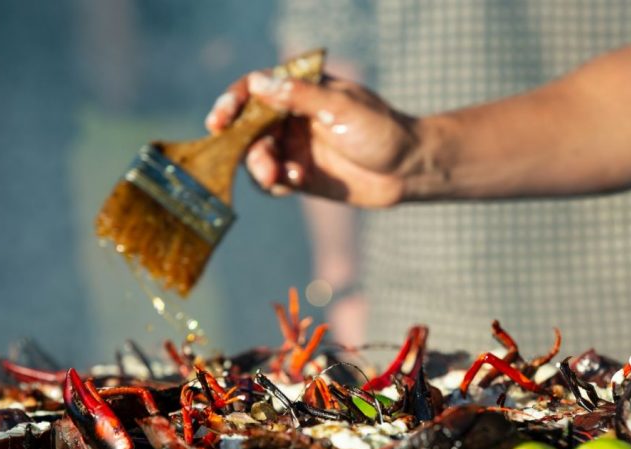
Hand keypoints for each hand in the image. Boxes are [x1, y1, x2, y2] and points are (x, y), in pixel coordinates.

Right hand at [205, 71, 420, 207]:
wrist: (408, 170)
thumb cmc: (381, 130)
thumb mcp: (342, 108)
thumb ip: (300, 97)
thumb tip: (258, 83)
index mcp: (301, 89)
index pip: (254, 89)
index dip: (232, 102)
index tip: (221, 120)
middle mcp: (291, 116)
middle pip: (248, 126)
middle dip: (245, 145)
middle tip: (261, 164)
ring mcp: (294, 146)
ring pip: (256, 156)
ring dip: (260, 166)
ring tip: (280, 177)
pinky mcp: (298, 175)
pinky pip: (271, 180)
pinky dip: (275, 183)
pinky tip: (296, 182)